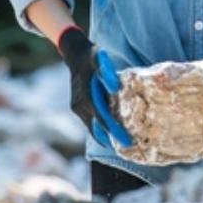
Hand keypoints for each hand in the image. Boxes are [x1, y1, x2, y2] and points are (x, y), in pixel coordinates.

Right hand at [57, 27, 132, 148]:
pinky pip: (89, 122)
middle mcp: (79, 105)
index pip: (102, 118)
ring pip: (92, 127)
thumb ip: (106, 71)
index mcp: (85, 95)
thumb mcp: (98, 58)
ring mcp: (77, 107)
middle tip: (129, 148)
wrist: (74, 54)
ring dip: (105, 136)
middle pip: (97, 127)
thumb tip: (116, 87)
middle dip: (112, 139)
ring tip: (121, 144)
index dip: (114, 131)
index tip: (127, 141)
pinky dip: (99, 129)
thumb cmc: (90, 56)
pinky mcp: (77, 107)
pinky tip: (109, 135)